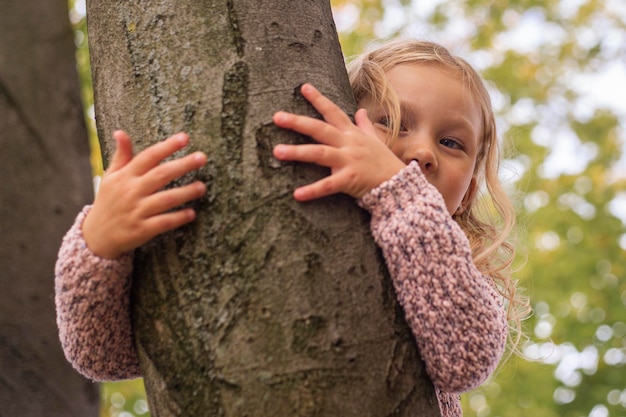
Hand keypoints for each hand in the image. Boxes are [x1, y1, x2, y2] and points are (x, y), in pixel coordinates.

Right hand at [82, 131, 206, 258]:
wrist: (97, 235)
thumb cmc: (108, 201)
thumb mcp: (110, 177)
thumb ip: (121, 156)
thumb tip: (121, 132)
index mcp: (125, 176)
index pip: (148, 157)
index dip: (167, 146)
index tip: (184, 137)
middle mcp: (131, 191)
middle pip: (161, 175)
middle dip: (182, 165)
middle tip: (202, 157)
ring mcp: (137, 211)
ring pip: (165, 199)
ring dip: (186, 192)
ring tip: (202, 187)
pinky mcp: (142, 230)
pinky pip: (164, 222)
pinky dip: (178, 218)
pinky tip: (192, 213)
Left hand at [272, 83, 404, 200]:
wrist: (400, 184)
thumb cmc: (384, 163)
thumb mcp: (375, 140)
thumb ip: (364, 125)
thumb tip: (361, 111)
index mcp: (352, 134)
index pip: (333, 112)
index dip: (318, 99)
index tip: (303, 87)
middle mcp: (348, 144)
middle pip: (320, 129)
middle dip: (298, 122)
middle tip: (277, 117)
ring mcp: (349, 160)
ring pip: (319, 153)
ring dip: (297, 152)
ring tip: (277, 151)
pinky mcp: (350, 179)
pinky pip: (328, 185)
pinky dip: (313, 190)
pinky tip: (297, 194)